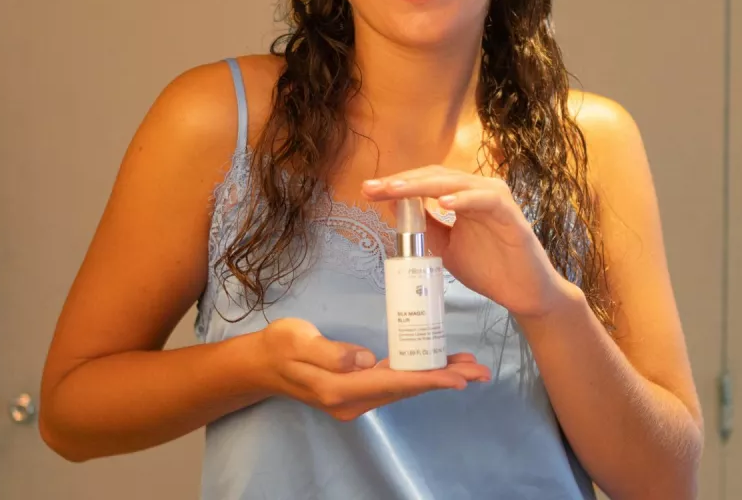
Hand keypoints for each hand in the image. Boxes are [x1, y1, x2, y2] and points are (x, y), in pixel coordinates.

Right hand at [256, 318, 489, 420]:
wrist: (261, 364)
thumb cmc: (279, 346)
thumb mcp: (298, 341)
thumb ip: (330, 353)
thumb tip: (365, 360)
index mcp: (340, 388)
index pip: (393, 383)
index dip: (427, 379)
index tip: (457, 378)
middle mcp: (353, 399)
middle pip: (407, 389)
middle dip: (444, 379)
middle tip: (480, 371)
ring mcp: (355, 398)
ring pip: (404, 388)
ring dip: (436, 377)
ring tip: (468, 368)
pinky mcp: (356, 389)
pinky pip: (394, 383)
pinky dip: (418, 375)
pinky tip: (435, 367)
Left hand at [362, 166, 572, 320]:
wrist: (523, 294)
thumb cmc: (488, 268)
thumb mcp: (444, 247)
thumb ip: (424, 226)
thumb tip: (392, 205)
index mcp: (462, 195)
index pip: (425, 181)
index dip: (397, 184)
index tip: (368, 190)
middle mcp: (478, 190)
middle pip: (435, 177)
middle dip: (402, 182)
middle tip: (374, 188)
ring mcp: (495, 199)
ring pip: (455, 183)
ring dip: (423, 185)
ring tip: (396, 191)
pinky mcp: (511, 214)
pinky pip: (486, 200)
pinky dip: (464, 199)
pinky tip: (444, 203)